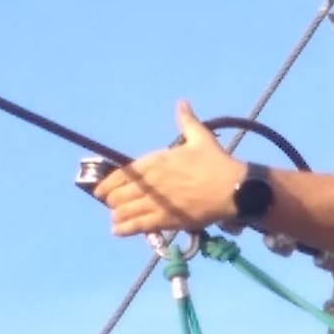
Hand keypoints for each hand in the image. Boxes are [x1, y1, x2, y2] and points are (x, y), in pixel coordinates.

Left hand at [96, 101, 237, 235]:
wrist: (233, 189)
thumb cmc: (217, 163)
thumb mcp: (201, 138)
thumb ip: (187, 121)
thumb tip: (182, 103)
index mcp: (156, 162)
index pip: (122, 174)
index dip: (108, 184)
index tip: (100, 191)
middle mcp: (152, 182)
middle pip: (119, 194)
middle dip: (113, 200)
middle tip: (114, 204)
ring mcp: (158, 202)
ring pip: (125, 211)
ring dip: (118, 215)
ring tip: (117, 218)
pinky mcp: (167, 219)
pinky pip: (138, 225)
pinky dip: (125, 228)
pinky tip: (117, 230)